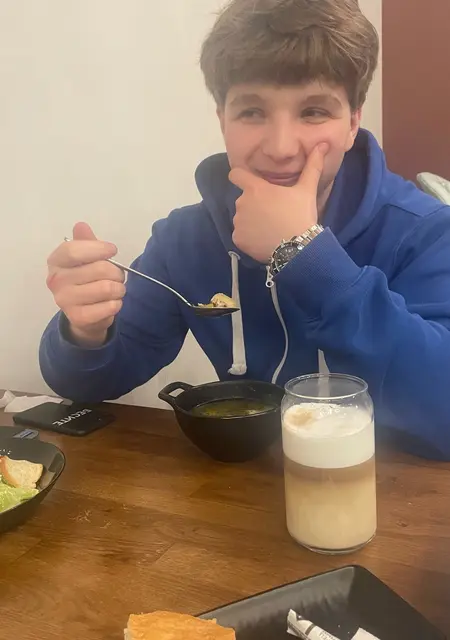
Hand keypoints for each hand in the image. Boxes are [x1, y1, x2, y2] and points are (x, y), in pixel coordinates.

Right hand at [46, 222, 125, 346]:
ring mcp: (65, 300)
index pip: (75, 250)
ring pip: (107, 288)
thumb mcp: (86, 258)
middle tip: (117, 277)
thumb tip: (81, 226)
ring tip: (115, 290)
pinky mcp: (78, 317)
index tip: (113, 250)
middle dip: (116, 272)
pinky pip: (109, 307)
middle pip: (99, 269)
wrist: (84, 314)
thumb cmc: (86, 280)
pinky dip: (117, 304)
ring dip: (119, 289)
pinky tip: (111, 303)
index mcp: (56, 261)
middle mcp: (56, 280)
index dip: (98, 249)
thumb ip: (85, 242)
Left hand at [229, 143, 327, 262]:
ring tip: (270, 228)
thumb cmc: (300, 215)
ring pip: (242, 218)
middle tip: (273, 213)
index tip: (250, 183)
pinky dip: (249, 237)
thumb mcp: (307, 190)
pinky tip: (264, 240)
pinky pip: (241, 235)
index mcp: (255, 188)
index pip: (236, 174)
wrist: (297, 248)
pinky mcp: (238, 239)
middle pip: (244, 200)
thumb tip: (322, 145)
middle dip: (255, 205)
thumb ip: (312, 167)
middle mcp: (242, 203)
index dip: (241, 177)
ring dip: (251, 221)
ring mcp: (238, 222)